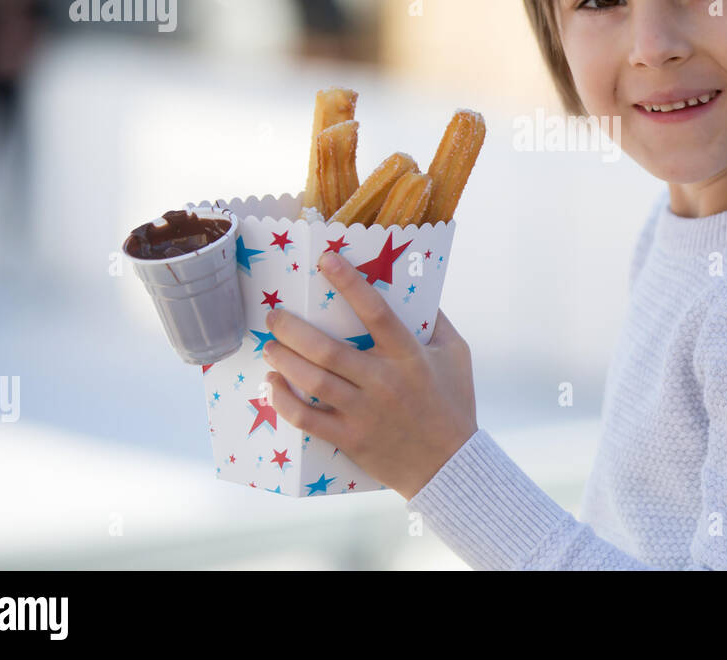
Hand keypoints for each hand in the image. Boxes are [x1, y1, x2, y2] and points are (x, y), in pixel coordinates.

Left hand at [260, 250, 477, 499]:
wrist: (450, 466)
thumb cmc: (454, 404)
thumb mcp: (456, 355)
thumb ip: (437, 321)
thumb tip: (418, 289)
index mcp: (409, 356)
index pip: (375, 312)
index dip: (349, 282)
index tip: (325, 259)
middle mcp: (383, 381)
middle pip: (326, 349)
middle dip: (292, 328)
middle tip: (274, 315)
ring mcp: (363, 412)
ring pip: (312, 381)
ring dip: (284, 359)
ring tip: (269, 345)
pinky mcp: (349, 439)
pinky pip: (307, 418)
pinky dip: (284, 400)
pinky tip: (273, 384)